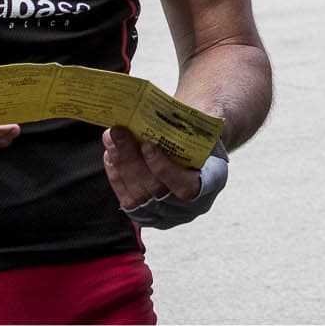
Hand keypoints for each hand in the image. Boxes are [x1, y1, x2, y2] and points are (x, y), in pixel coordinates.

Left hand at [103, 128, 227, 228]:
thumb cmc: (198, 132)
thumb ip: (190, 120)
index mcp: (213, 181)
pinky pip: (128, 201)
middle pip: (157, 190)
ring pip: (138, 197)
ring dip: (121, 166)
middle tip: (119, 132)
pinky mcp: (149, 216)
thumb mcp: (203, 124)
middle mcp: (192, 205)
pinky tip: (111, 155)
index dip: (165, 170)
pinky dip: (117, 177)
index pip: (188, 186)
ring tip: (111, 138)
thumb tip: (160, 109)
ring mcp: (169, 214)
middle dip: (132, 160)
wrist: (195, 148)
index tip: (147, 145)